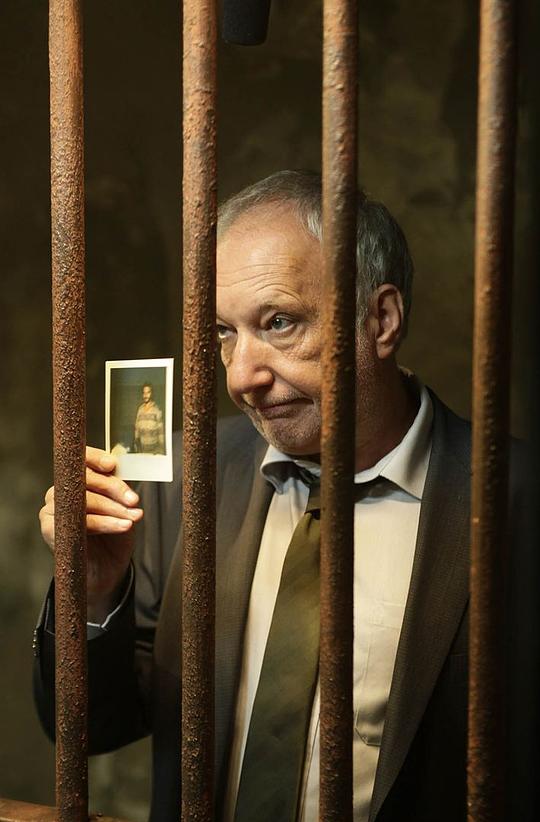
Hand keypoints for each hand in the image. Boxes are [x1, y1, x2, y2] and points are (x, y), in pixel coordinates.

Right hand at [39, 446, 143, 622]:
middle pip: (84, 479)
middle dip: (113, 488)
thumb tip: (130, 490)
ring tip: (132, 517)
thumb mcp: (123, 507)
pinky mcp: (49, 528)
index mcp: (77, 479)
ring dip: (112, 508)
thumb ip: (123, 493)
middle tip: (134, 500)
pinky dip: (104, 523)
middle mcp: (61, 490)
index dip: (96, 458)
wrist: (106, 568)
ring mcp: (51, 508)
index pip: (82, 459)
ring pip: (83, 500)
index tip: (113, 465)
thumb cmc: (114, 532)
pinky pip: (78, 522)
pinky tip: (122, 526)